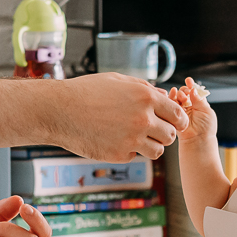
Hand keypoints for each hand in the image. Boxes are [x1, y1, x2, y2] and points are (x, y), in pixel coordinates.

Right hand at [48, 72, 188, 160]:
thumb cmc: (86, 91)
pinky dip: (127, 151)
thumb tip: (165, 96)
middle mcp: (142, 119)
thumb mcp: (117, 81)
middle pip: (170, 135)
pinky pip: (134, 156)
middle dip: (164, 134)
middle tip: (152, 131)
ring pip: (157, 151)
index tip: (172, 123)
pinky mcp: (119, 154)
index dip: (177, 120)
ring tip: (135, 138)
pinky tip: (113, 140)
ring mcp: (131, 139)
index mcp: (145, 97)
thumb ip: (145, 88)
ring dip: (150, 146)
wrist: (59, 110)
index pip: (178, 114)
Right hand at [168, 77, 218, 146]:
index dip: (191, 85)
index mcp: (200, 104)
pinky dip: (171, 98)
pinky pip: (170, 105)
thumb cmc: (206, 128)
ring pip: (177, 98)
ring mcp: (181, 111)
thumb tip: (193, 89)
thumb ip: (199, 99)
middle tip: (186, 93)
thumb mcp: (206, 110)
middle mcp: (190, 106)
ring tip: (182, 98)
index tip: (189, 81)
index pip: (194, 92)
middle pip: (184, 93)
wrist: (198, 140)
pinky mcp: (173, 115)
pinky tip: (173, 95)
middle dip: (184, 90)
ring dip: (179, 94)